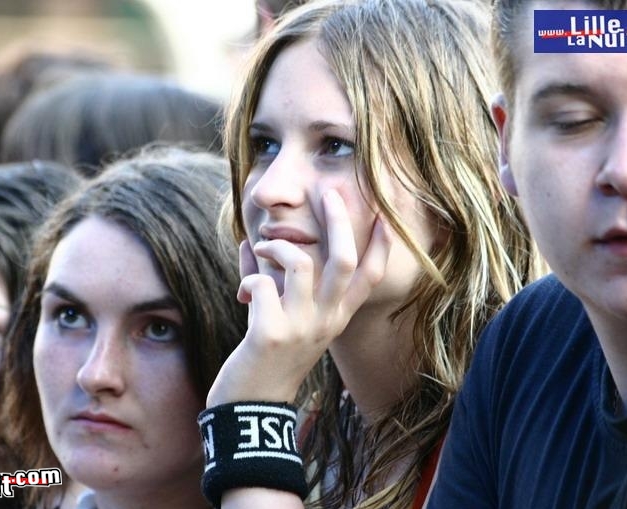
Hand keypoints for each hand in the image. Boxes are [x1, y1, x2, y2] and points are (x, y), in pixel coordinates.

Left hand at [207, 190, 391, 406]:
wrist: (250, 408)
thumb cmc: (266, 359)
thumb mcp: (283, 319)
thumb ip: (272, 280)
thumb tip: (252, 241)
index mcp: (335, 318)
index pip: (369, 278)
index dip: (381, 246)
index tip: (385, 216)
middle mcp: (326, 322)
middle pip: (343, 260)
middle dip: (338, 220)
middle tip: (327, 193)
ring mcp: (301, 328)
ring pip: (301, 263)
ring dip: (276, 247)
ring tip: (260, 248)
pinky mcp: (270, 334)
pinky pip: (261, 285)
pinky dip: (248, 278)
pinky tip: (241, 292)